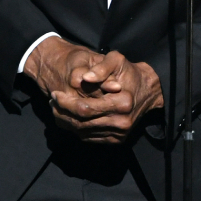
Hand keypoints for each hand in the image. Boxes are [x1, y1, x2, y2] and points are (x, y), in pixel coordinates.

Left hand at [23, 37, 161, 143]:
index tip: (55, 94)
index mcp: (122, 103)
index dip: (66, 103)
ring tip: (57, 108)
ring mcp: (119, 134)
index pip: (85, 108)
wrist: (148, 90)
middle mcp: (121, 122)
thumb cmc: (129, 72)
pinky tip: (69, 117)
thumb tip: (83, 78)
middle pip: (81, 122)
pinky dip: (75, 128)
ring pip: (82, 132)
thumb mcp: (117, 60)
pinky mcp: (116, 139)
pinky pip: (88, 137)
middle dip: (62, 112)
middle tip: (52, 100)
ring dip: (65, 121)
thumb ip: (100, 68)